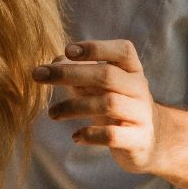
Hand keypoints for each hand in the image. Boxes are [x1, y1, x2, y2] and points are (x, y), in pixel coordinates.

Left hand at [34, 39, 160, 174]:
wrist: (149, 141)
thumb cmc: (116, 104)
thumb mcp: (101, 85)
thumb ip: (78, 71)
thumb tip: (53, 62)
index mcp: (132, 70)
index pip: (123, 50)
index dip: (96, 48)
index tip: (67, 50)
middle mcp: (140, 88)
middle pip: (107, 75)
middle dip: (69, 74)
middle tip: (38, 75)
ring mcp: (141, 114)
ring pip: (108, 104)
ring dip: (73, 107)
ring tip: (52, 113)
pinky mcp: (138, 140)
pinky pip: (113, 135)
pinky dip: (90, 134)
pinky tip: (76, 136)